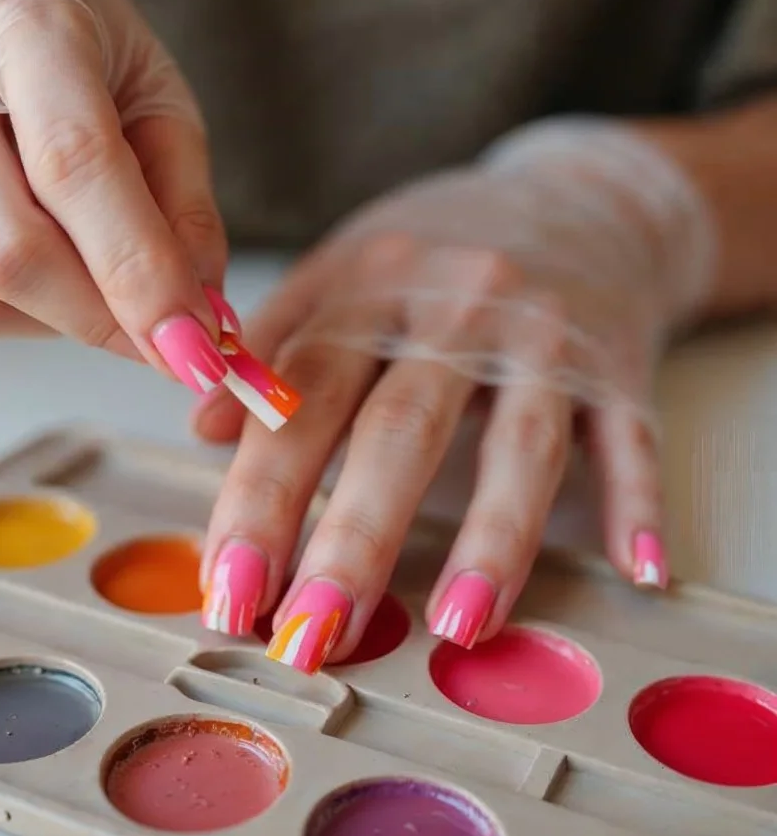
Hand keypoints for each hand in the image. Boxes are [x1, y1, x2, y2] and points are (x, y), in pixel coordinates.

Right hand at [0, 0, 229, 391]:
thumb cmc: (43, 20)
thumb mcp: (142, 72)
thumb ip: (180, 191)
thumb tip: (201, 309)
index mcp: (20, 19)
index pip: (75, 165)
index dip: (140, 272)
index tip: (196, 344)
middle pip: (11, 253)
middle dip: (103, 320)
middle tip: (164, 337)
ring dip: (54, 321)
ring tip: (90, 275)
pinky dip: (7, 308)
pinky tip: (33, 258)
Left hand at [197, 120, 716, 670]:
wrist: (577, 198)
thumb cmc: (438, 256)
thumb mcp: (343, 272)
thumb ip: (273, 346)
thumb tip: (198, 431)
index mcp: (368, 289)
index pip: (300, 403)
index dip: (259, 501)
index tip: (229, 593)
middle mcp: (456, 308)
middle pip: (399, 431)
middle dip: (352, 542)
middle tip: (312, 637)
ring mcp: (544, 339)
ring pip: (519, 445)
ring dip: (490, 541)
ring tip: (454, 627)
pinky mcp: (620, 363)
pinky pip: (629, 439)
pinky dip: (635, 502)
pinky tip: (634, 570)